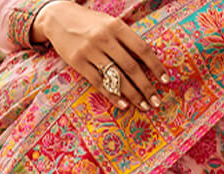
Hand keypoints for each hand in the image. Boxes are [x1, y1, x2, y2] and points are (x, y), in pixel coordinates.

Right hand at [32, 1, 169, 112]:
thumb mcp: (109, 23)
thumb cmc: (89, 23)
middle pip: (131, 67)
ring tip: (144, 106)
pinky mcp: (78, 63)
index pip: (141, 48)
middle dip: (146, 87)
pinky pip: (99, 83)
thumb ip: (126, 40)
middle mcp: (104, 38)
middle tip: (156, 101)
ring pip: (117, 77)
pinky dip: (113, 95)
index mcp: (115, 26)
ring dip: (133, 95)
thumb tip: (147, 62)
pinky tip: (124, 105)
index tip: (165, 80)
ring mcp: (90, 51)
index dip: (155, 66)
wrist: (57, 17)